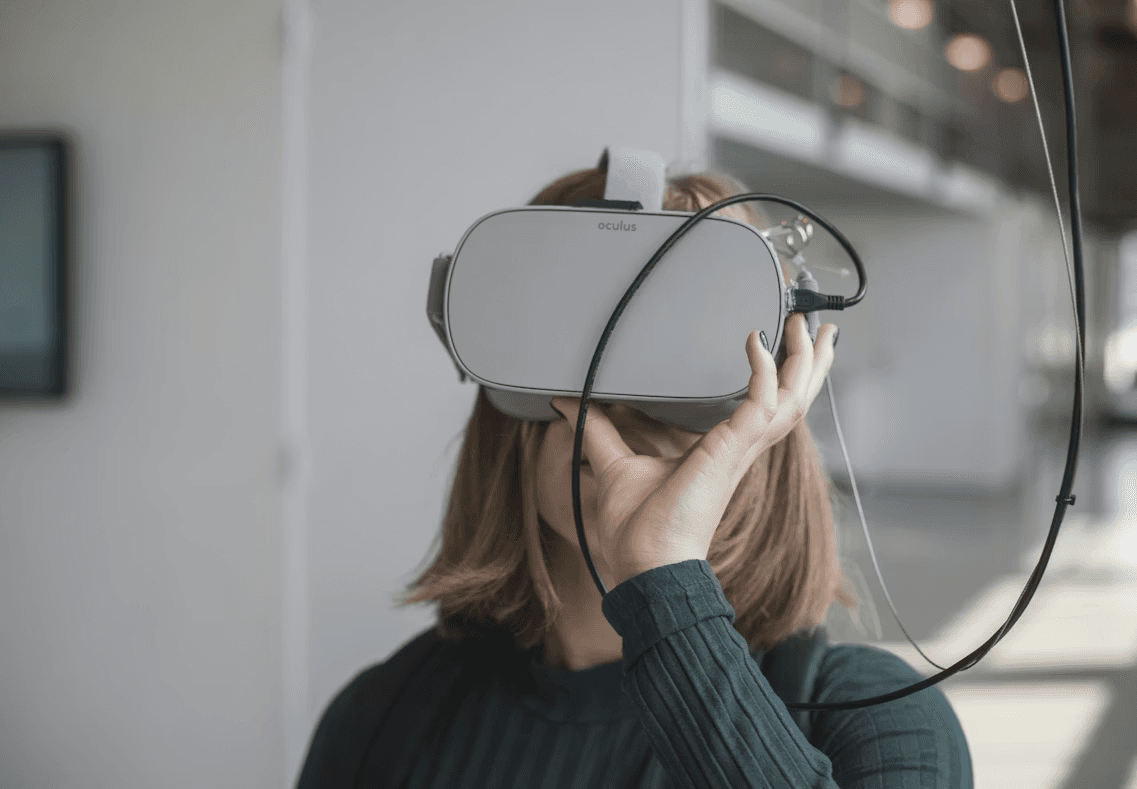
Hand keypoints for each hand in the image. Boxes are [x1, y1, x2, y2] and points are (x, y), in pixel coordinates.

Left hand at [550, 313, 837, 587]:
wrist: (645, 566)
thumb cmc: (637, 531)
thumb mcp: (614, 465)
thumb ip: (596, 430)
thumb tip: (567, 403)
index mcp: (725, 451)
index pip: (767, 407)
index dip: (782, 375)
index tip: (781, 342)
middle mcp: (741, 449)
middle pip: (794, 399)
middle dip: (809, 362)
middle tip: (818, 327)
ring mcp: (741, 450)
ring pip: (792, 398)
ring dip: (803, 361)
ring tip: (810, 327)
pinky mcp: (732, 450)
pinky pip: (761, 402)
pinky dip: (763, 371)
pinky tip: (755, 343)